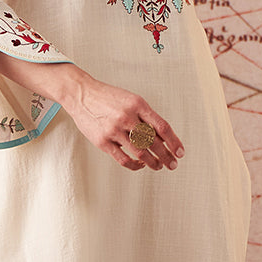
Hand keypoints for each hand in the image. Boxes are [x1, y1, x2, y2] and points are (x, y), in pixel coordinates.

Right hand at [0, 48, 182, 170]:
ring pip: (140, 153)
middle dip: (166, 156)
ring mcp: (114, 130)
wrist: (81, 94)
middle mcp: (127, 117)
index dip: (174, 142)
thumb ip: (146, 117)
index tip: (180, 152)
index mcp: (138, 104)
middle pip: (153, 143)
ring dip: (153, 163)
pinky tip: (141, 165)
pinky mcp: (103, 141)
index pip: (162, 127)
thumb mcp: (131, 100)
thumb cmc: (108, 98)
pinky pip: (123, 159)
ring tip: (159, 166)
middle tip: (173, 164)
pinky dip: (135, 165)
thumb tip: (164, 137)